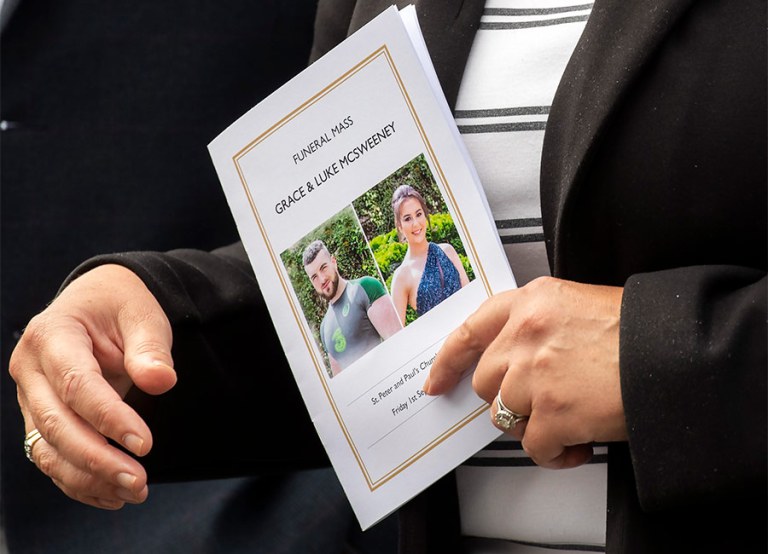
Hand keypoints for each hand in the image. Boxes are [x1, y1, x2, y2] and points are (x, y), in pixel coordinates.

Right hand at [9, 264, 175, 508]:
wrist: (98, 303)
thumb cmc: (121, 306)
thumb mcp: (143, 314)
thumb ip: (150, 348)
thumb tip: (162, 380)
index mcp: (52, 335)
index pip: (77, 385)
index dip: (110, 418)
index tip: (145, 444)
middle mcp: (31, 369)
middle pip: (57, 424)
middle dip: (97, 459)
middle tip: (139, 481)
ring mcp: (30, 396)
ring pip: (48, 448)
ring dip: (88, 478)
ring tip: (132, 493)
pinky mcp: (39, 417)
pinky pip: (50, 456)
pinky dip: (78, 480)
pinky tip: (111, 495)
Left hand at [425, 277, 626, 468]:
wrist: (676, 352)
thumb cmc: (639, 330)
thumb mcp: (580, 305)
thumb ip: (539, 324)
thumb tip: (515, 360)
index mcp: (532, 302)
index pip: (471, 330)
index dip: (449, 360)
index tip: (437, 380)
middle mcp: (525, 335)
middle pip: (486, 380)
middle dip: (507, 397)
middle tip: (538, 403)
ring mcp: (535, 376)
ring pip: (505, 415)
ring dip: (532, 425)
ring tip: (565, 421)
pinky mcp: (553, 414)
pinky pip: (535, 447)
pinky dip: (555, 454)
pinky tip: (578, 444)